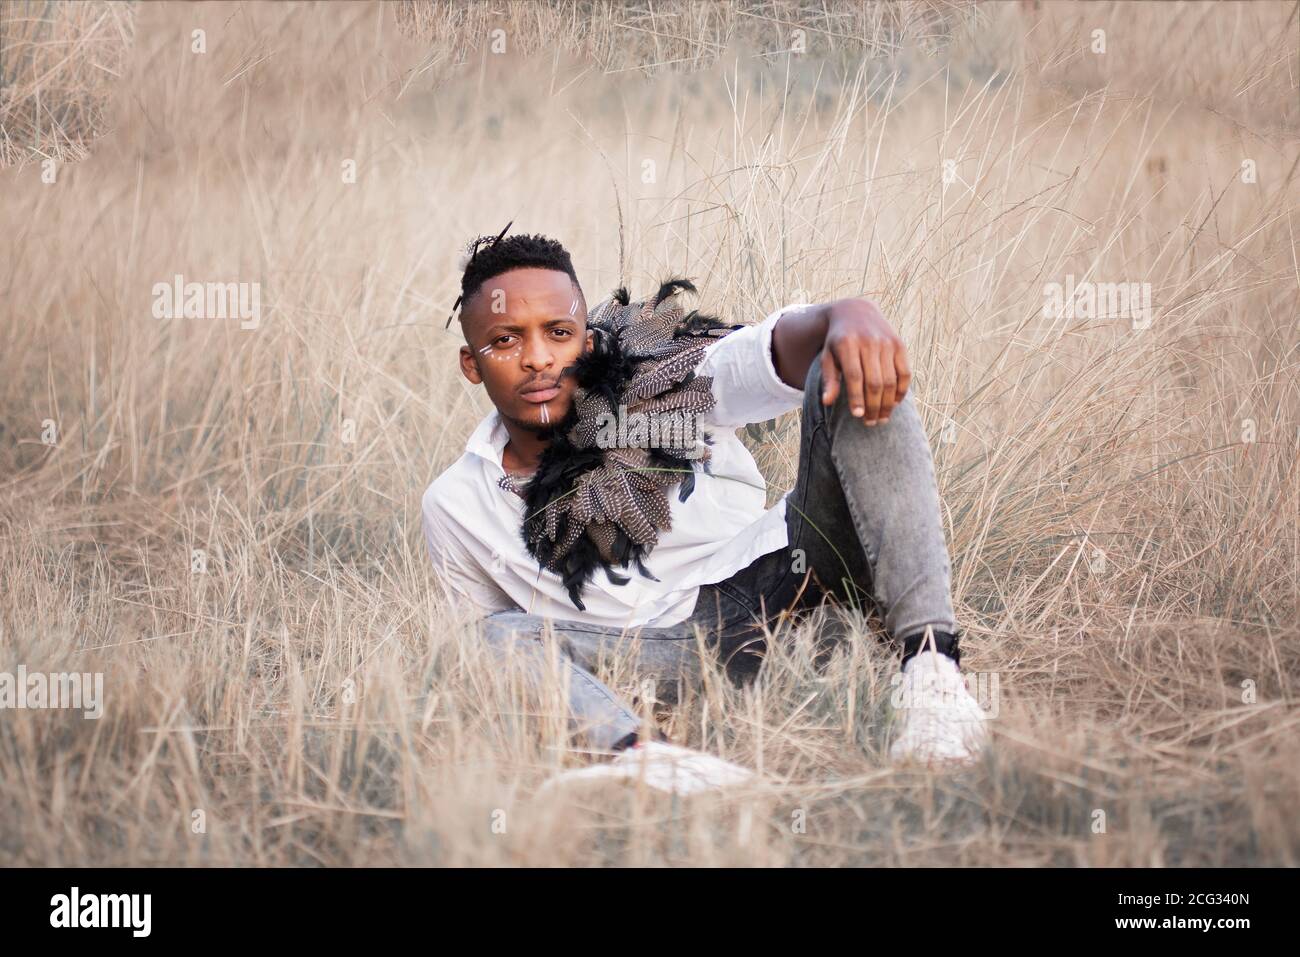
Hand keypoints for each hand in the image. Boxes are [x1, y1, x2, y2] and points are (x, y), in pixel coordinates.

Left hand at [819, 298, 909, 424]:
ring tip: (882, 418)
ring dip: (888, 403)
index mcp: (847, 344)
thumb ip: (829, 379)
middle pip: (874, 382)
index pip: (854, 377)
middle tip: (870, 423)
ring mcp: (887, 343)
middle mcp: (869, 342)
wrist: (856, 312)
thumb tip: (827, 402)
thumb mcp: (828, 357)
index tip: (858, 416)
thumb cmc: (838, 342)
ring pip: (890, 380)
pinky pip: (904, 373)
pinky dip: (901, 390)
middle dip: (873, 406)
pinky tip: (894, 403)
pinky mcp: (899, 345)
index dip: (857, 398)